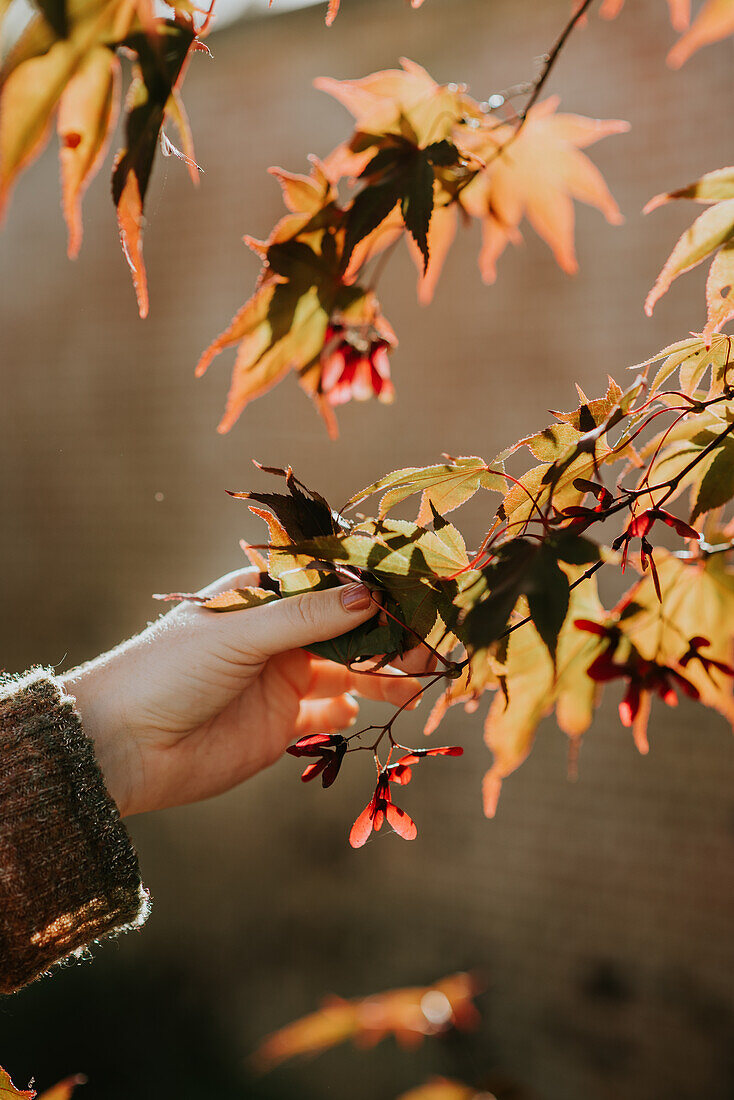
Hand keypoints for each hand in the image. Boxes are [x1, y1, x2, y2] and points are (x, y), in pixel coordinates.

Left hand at [60, 570, 427, 817]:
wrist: (122, 748)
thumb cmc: (168, 672)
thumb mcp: (238, 636)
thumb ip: (305, 619)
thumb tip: (370, 598)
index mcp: (260, 597)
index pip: (328, 585)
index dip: (372, 590)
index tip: (416, 596)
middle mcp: (275, 634)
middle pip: (346, 630)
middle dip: (387, 638)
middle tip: (426, 650)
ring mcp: (279, 679)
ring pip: (347, 670)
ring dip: (381, 675)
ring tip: (415, 685)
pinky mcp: (279, 724)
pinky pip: (329, 710)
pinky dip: (352, 709)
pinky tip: (363, 710)